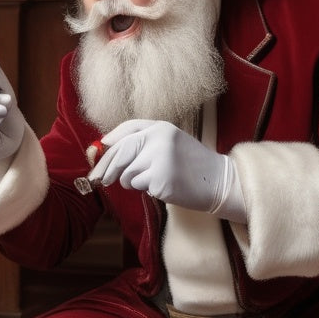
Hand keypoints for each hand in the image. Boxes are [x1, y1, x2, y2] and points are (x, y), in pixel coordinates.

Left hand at [88, 119, 244, 219]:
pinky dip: (146, 189)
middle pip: (121, 152)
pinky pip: (139, 186)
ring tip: (152, 180)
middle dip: (106, 167)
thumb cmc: (192, 165)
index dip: (110, 141)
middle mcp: (160, 140)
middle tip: (98, 179)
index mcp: (162, 127)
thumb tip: (105, 148)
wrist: (220, 182)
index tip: (99, 151)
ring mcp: (160, 159)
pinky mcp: (161, 180)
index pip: (128, 130)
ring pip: (127, 173)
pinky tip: (163, 187)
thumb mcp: (170, 143)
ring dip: (131, 181)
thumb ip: (144, 142)